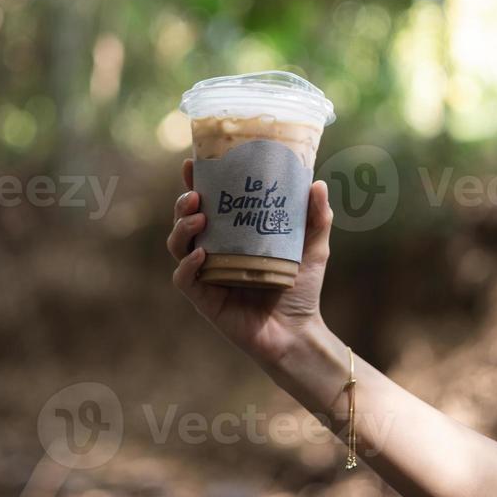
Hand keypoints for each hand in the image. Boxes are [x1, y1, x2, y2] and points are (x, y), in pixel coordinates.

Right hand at [168, 160, 332, 368]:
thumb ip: (317, 217)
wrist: (297, 332)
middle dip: (183, 203)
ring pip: (178, 246)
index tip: (194, 164)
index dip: (196, 183)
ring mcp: (207, 275)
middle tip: (195, 194)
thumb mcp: (314, 247)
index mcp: (233, 235)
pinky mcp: (204, 299)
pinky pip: (185, 279)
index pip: (208, 203)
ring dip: (182, 228)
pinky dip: (188, 265)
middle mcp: (214, 251)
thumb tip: (317, 183)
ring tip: (199, 217)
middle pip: (185, 220)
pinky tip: (201, 255)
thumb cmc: (301, 289)